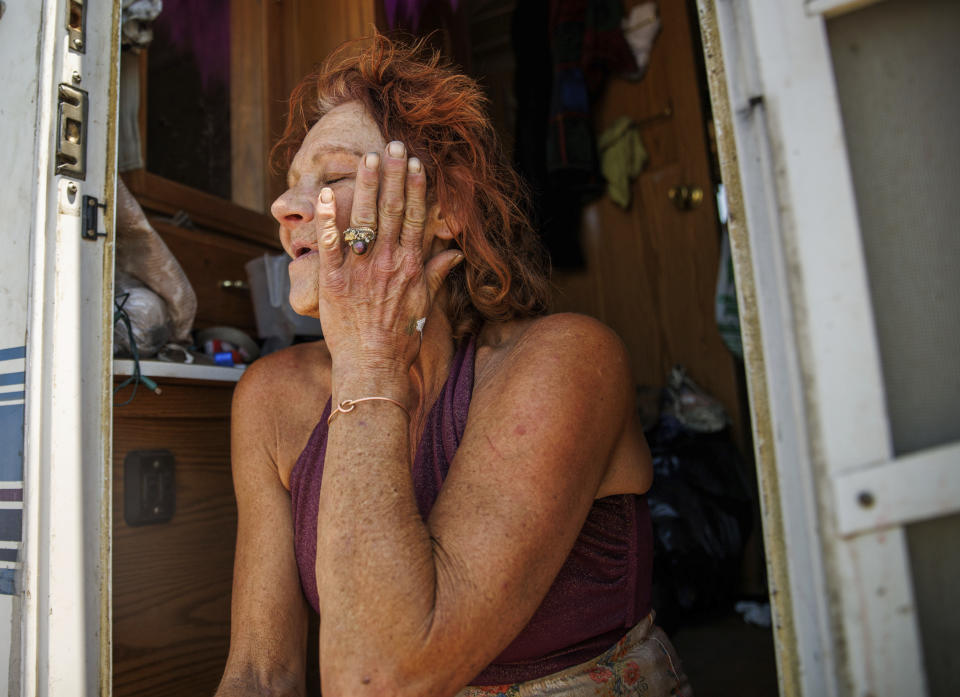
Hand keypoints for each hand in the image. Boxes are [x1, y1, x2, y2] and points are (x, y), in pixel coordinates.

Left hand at [312, 141, 461, 378]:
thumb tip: (454, 254)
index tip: (417, 163)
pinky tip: (326, 194)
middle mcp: (388, 263)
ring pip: (364, 219)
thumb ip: (437, 274)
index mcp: (411, 266)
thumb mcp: (425, 304)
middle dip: (394, 174)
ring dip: (366, 186)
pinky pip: (330, 244)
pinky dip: (328, 218)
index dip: (417, 188)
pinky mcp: (335, 282)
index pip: (415, 218)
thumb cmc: (400, 339)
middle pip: (392, 209)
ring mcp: (360, 271)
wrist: (373, 367)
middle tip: (394, 144)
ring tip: (367, 158)